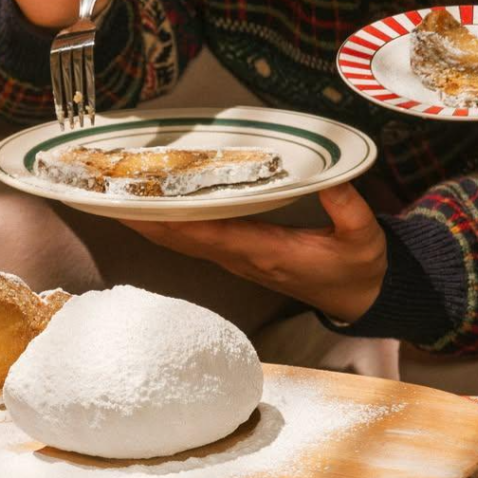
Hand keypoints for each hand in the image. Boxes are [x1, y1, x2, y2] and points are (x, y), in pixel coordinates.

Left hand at [121, 184, 386, 322]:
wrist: (357, 296)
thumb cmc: (357, 267)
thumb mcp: (364, 238)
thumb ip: (349, 210)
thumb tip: (332, 181)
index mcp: (268, 253)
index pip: (215, 236)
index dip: (180, 222)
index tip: (149, 206)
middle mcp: (242, 258)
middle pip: (184, 240)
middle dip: (148, 220)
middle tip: (112, 195)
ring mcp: (236, 259)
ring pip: (181, 243)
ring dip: (149, 224)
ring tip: (115, 198)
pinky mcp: (236, 256)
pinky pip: (191, 242)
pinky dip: (165, 227)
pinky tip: (146, 213)